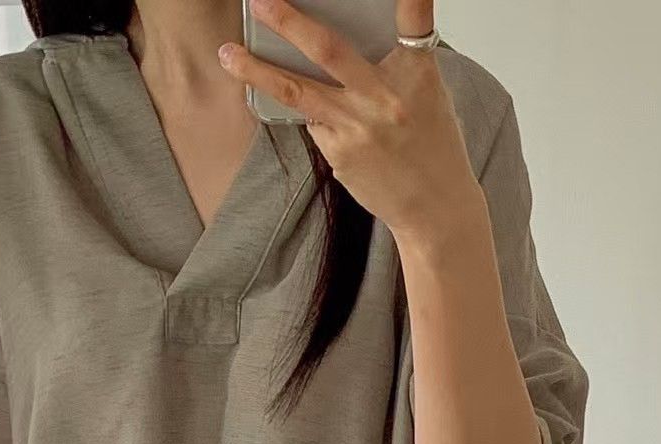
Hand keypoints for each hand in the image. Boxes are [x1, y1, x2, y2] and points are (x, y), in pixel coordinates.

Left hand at [218, 0, 484, 257]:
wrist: (433, 206)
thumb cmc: (431, 146)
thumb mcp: (427, 93)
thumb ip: (394, 63)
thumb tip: (342, 44)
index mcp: (416, 73)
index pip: (413, 21)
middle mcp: (384, 98)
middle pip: (328, 50)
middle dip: (288, 21)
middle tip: (259, 1)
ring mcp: (357, 128)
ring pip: (297, 91)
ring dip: (257, 71)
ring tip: (228, 54)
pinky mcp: (339, 154)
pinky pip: (311, 121)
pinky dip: (304, 110)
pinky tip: (305, 110)